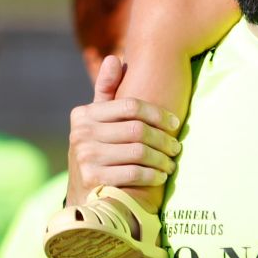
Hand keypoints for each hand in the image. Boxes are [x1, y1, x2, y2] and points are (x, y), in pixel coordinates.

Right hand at [66, 55, 181, 203]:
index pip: (131, 105)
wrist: (82, 200)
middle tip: (177, 147)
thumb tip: (115, 57)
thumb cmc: (97, 153)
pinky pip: (135, 172)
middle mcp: (81, 133)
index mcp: (84, 115)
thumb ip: (107, 91)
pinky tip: (161, 176)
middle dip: (163, 139)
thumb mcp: (98, 123)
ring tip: (171, 163)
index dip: (158, 114)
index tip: (175, 123)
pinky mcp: (93, 180)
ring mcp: (85, 157)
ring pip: (139, 151)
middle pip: (137, 129)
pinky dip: (153, 175)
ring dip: (162, 159)